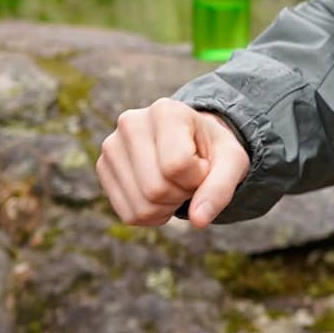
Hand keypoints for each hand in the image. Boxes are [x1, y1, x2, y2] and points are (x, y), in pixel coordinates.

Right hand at [98, 102, 251, 226]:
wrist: (192, 143)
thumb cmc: (213, 150)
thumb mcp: (231, 162)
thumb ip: (221, 188)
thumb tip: (199, 221)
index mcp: (166, 111)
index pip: (177, 165)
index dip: (198, 176)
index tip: (203, 164)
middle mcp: (131, 123)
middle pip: (156, 189)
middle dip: (183, 193)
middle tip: (190, 177)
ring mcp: (111, 146)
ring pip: (142, 206)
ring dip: (169, 206)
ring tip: (176, 182)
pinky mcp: (102, 169)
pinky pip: (129, 215)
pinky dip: (153, 215)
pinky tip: (161, 195)